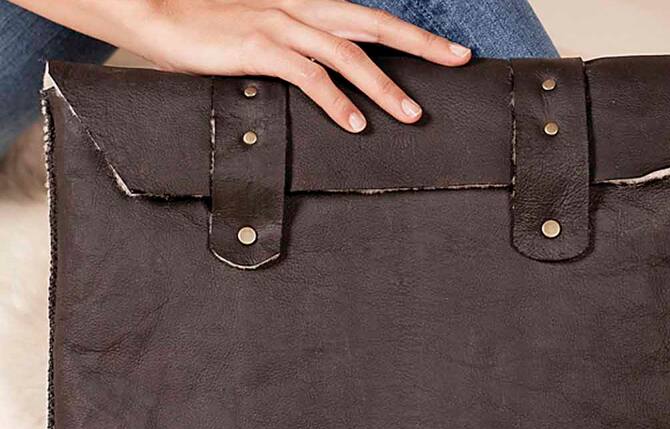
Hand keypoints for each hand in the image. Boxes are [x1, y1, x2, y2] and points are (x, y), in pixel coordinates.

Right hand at [13, 0, 471, 132]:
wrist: (159, 11)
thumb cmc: (212, 27)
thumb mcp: (265, 32)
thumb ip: (300, 51)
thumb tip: (331, 80)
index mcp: (308, 6)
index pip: (371, 19)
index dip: (413, 34)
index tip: (450, 50)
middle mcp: (302, 9)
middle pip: (374, 26)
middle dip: (420, 45)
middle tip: (458, 62)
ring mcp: (282, 26)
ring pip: (347, 55)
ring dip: (383, 86)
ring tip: (412, 114)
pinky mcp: (259, 48)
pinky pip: (307, 76)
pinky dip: (334, 101)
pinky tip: (354, 124)